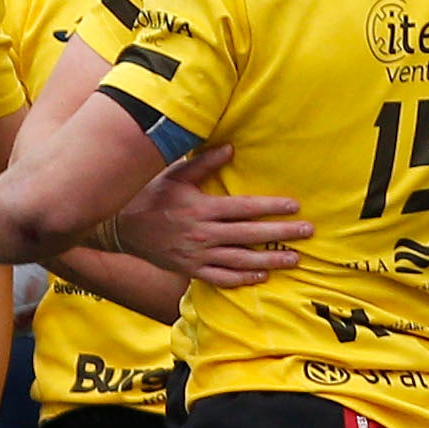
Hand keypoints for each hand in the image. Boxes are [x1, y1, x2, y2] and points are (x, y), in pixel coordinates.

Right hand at [114, 144, 309, 285]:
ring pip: (239, 261)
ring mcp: (196, 255)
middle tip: (307, 233)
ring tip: (293, 259)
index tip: (294, 206)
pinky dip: (241, 279)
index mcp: (201, 209)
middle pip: (249, 235)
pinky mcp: (189, 270)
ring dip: (269, 260)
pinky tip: (261, 276)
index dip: (271, 208)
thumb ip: (204, 164)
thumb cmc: (150, 196)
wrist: (121, 227)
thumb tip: (231, 148)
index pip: (244, 209)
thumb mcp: (175, 175)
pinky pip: (219, 279)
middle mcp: (202, 234)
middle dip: (281, 234)